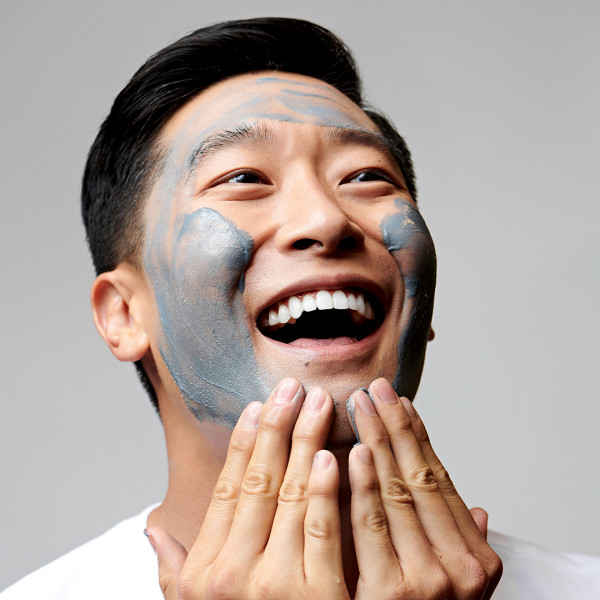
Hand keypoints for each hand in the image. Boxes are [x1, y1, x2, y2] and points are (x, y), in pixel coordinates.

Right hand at [148, 378, 350, 598]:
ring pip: (291, 494)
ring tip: (317, 402)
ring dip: (306, 441)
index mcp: (204, 570)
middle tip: (291, 386)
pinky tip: (335, 454)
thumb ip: (173, 573)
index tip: (256, 407)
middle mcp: (232, 572)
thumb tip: (151, 530)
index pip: (227, 488)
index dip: (242, 443)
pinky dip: (327, 488)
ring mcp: (274, 584)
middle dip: (277, 426)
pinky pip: (322, 529)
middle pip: (258, 479)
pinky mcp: (318, 598)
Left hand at [348, 378, 502, 598]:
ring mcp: (424, 583)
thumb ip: (463, 545)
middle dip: (394, 427)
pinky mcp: (385, 598)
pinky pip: (367, 529)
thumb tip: (480, 510)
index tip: (400, 402)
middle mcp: (458, 568)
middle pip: (418, 478)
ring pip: (395, 494)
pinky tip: (346, 453)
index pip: (439, 479)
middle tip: (374, 389)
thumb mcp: (457, 591)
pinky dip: (358, 487)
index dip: (418, 436)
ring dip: (375, 443)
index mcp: (475, 558)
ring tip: (358, 405)